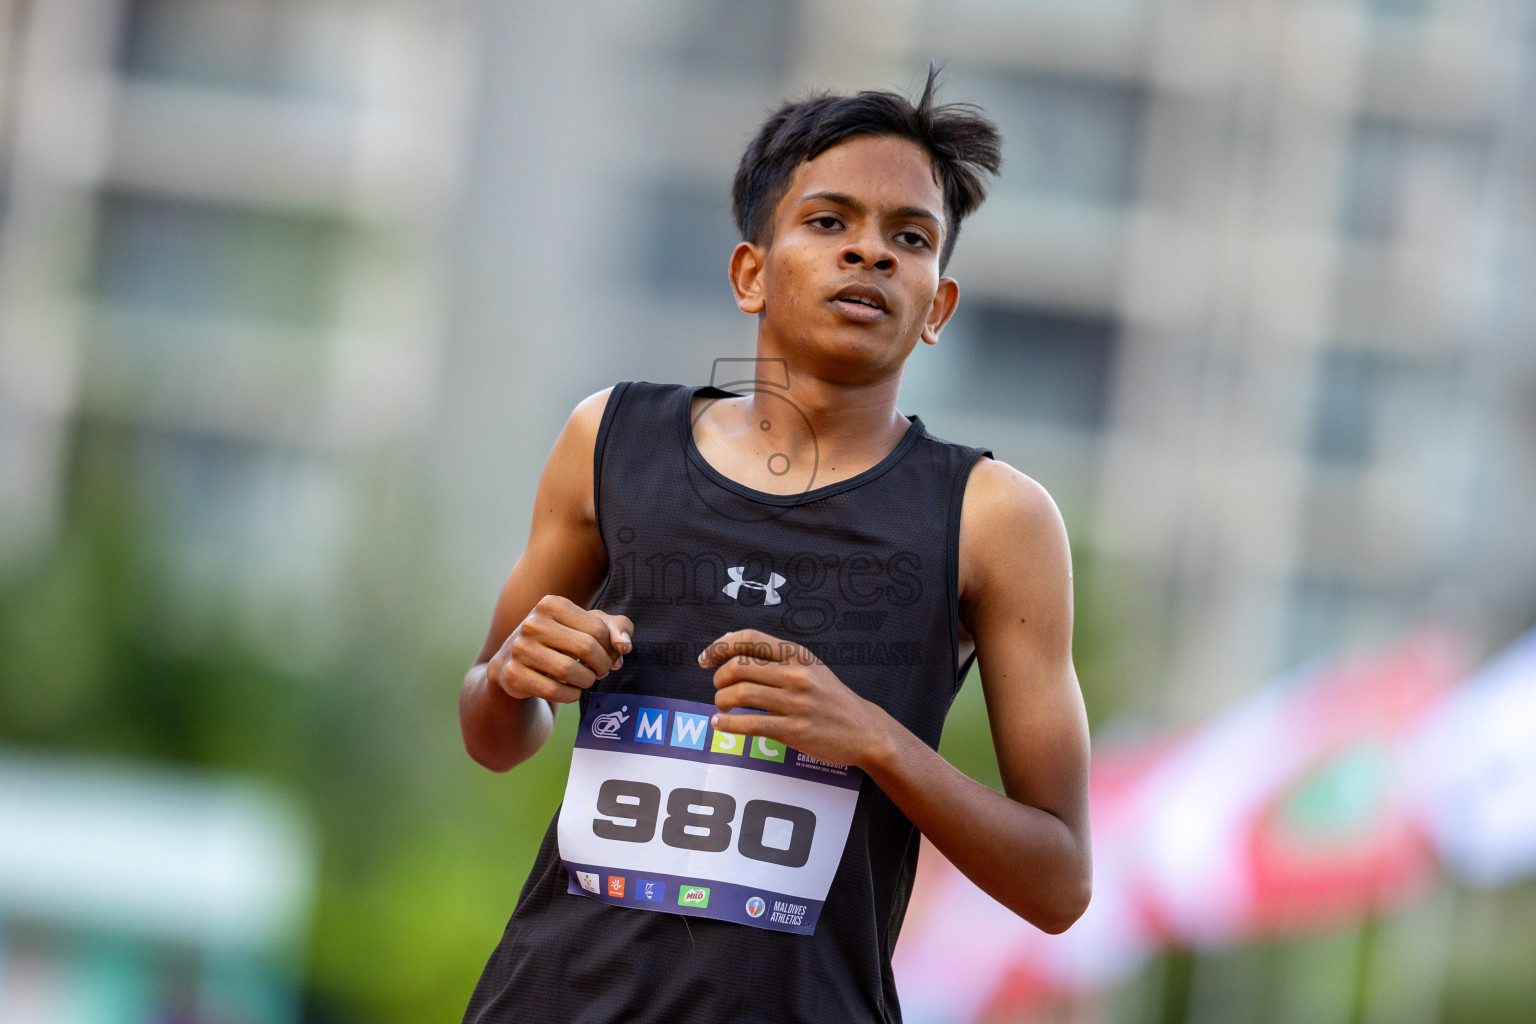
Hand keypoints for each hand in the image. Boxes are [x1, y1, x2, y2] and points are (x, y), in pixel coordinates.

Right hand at [488, 595, 632, 703]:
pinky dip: (571, 695)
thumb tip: (624, 646)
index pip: (598, 629)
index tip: (609, 657)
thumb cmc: (561, 640)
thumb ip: (616, 628)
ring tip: (586, 680)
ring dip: (587, 681)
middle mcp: (532, 623)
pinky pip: (553, 691)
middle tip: (601, 671)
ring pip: (570, 671)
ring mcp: (519, 649)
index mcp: (552, 604)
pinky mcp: (512, 675)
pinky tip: (571, 692)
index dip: (611, 649)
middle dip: (602, 665)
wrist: (514, 661)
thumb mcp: (588, 626)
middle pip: (586, 648)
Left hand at [699, 629, 892, 768]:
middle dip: (719, 678)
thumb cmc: (829, 697)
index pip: (750, 638)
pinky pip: (750, 724)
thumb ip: (775, 656)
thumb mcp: (810, 666)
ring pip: (741, 694)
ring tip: (722, 707)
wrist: (864, 729)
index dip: (719, 646)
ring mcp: (796, 703)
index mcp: (798, 654)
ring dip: (721, 701)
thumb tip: (728, 642)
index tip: (705, 659)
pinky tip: (721, 725)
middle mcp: (797, 674)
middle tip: (719, 689)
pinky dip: (728, 725)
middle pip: (739, 667)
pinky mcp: (794, 730)